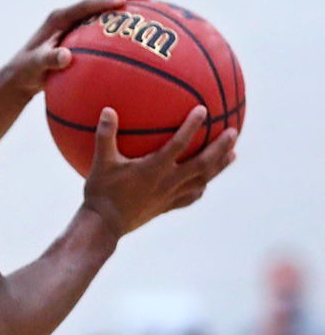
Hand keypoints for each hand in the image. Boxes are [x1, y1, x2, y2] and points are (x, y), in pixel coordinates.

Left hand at [3, 0, 152, 98]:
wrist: (20, 76)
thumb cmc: (25, 72)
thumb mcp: (34, 67)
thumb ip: (48, 60)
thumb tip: (66, 57)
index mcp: (58, 18)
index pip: (85, 4)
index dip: (104, 2)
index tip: (124, 2)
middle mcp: (68, 16)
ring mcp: (75, 23)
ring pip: (105, 9)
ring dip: (127, 5)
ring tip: (154, 7)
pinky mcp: (81, 34)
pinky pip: (106, 27)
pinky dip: (122, 26)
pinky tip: (141, 36)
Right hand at [82, 106, 236, 236]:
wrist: (104, 225)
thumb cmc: (101, 192)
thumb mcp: (101, 163)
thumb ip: (105, 136)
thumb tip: (108, 110)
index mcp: (154, 168)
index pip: (179, 144)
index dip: (192, 126)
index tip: (204, 110)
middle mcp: (168, 181)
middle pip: (202, 163)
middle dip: (220, 147)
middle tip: (234, 132)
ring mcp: (170, 196)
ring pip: (202, 180)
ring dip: (219, 166)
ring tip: (233, 154)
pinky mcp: (166, 207)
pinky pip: (190, 197)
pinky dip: (201, 189)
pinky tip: (205, 184)